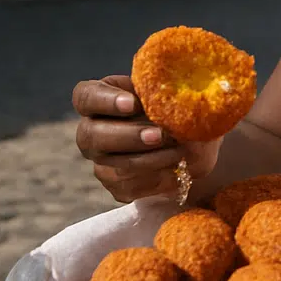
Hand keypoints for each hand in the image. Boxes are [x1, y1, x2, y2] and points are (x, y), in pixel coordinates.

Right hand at [73, 75, 220, 202]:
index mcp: (100, 98)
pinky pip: (128, 186)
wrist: (195, 142)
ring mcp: (101, 159)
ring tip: (180, 151)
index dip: (105, 101)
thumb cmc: (179, 107)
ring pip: (114, 165)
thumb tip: (176, 102)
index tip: (133, 103)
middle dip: (128, 136)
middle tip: (160, 135)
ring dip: (150, 159)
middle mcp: (92, 130)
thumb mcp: (175, 94)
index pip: (85, 96)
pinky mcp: (115, 184)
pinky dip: (156, 178)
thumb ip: (167, 93)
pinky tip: (177, 169)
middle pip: (91, 135)